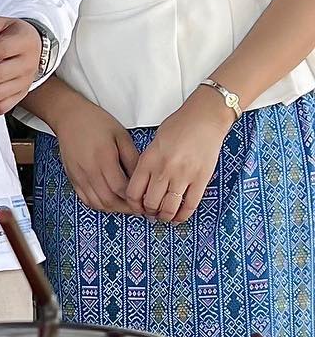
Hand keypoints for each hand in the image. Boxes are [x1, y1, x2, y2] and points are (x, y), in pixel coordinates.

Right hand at [47, 95, 140, 213]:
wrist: (68, 116)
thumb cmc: (94, 122)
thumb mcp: (121, 135)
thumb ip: (132, 158)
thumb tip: (142, 178)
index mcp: (104, 159)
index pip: (122, 190)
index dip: (135, 200)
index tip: (144, 200)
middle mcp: (89, 170)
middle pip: (110, 201)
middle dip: (127, 208)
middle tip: (138, 207)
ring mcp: (79, 175)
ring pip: (98, 203)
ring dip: (113, 208)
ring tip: (124, 205)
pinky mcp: (72, 177)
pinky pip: (85, 199)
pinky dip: (99, 205)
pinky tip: (108, 200)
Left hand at [124, 91, 231, 224]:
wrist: (204, 120)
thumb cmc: (178, 127)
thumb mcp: (154, 142)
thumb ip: (148, 162)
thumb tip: (143, 184)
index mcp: (148, 159)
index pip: (133, 191)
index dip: (133, 204)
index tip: (136, 207)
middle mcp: (163, 170)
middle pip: (150, 203)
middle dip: (149, 212)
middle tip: (151, 212)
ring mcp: (183, 176)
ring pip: (169, 208)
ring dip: (165, 216)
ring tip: (164, 216)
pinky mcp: (201, 180)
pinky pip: (191, 205)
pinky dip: (184, 215)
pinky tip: (180, 216)